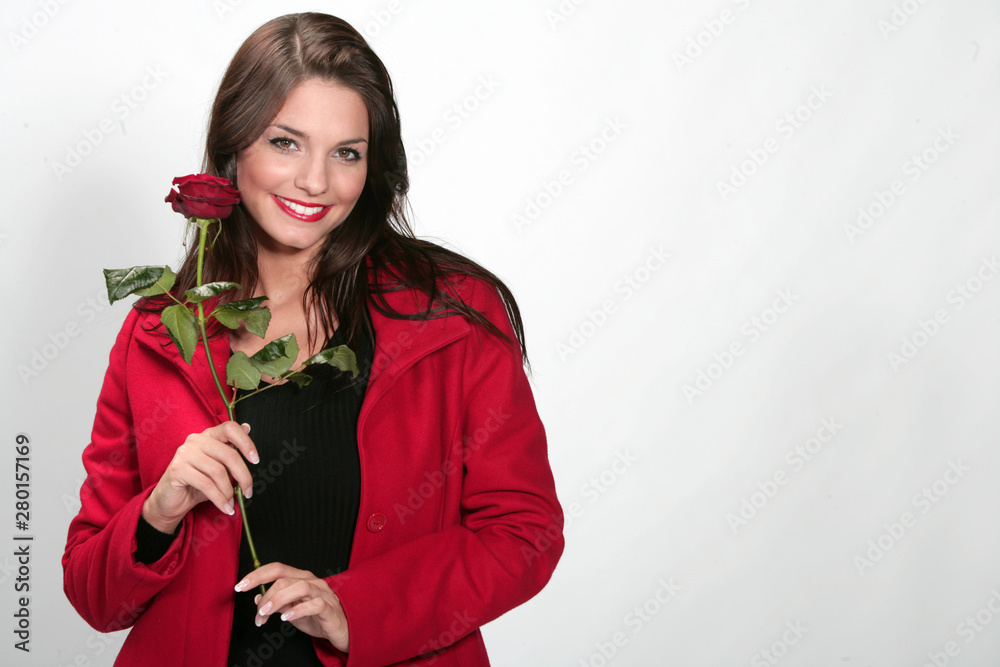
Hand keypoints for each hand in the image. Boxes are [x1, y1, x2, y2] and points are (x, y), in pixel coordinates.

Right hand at [142, 421, 258, 532]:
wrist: (169, 501)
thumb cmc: (196, 483)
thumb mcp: (218, 467)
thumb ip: (231, 450)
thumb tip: (248, 427)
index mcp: (208, 435)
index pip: (230, 428)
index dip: (246, 442)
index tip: (255, 460)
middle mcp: (196, 440)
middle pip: (229, 454)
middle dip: (243, 476)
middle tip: (248, 491)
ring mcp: (185, 453)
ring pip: (218, 471)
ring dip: (228, 491)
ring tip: (231, 503)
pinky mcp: (178, 469)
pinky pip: (206, 484)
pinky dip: (219, 499)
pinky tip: (225, 507)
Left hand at [235, 563, 348, 652]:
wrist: (341, 629)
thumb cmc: (317, 617)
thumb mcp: (292, 610)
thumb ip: (277, 603)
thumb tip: (257, 599)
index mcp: (301, 578)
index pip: (277, 569)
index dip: (257, 575)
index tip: (240, 586)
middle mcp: (311, 581)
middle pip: (284, 579)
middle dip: (265, 596)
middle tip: (258, 614)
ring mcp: (322, 593)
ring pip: (298, 587)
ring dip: (277, 600)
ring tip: (266, 614)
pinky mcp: (329, 608)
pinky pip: (313, 604)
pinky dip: (297, 610)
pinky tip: (285, 619)